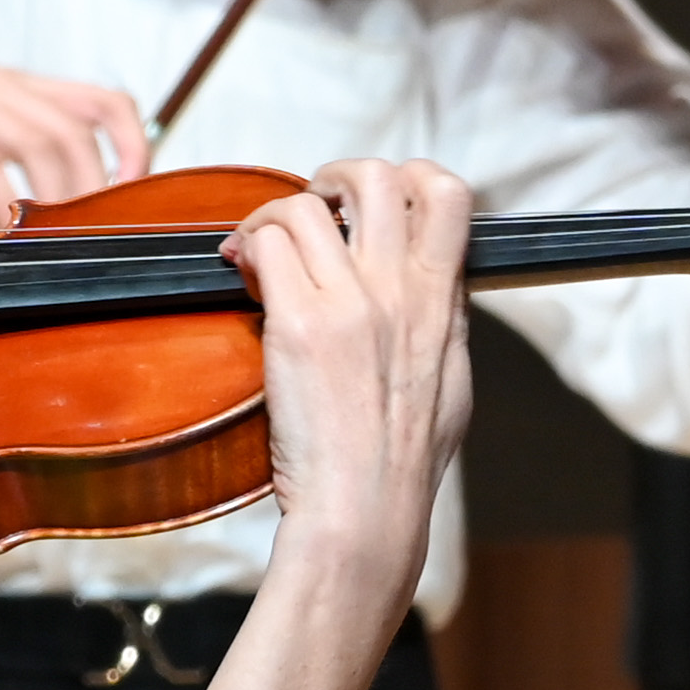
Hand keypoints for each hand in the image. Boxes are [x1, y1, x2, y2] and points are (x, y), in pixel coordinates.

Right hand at [0, 62, 152, 229]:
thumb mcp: (0, 201)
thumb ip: (49, 200)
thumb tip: (110, 228)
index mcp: (18, 92)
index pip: (103, 102)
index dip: (134, 146)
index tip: (138, 196)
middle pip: (73, 127)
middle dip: (93, 188)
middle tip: (93, 236)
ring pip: (34, 139)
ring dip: (54, 198)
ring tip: (52, 239)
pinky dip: (1, 200)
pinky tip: (2, 232)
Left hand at [237, 158, 472, 598]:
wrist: (365, 513)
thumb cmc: (400, 466)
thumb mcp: (451, 385)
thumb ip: (443, 326)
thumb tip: (438, 294)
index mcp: (442, 303)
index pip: (449, 195)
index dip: (410, 177)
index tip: (374, 204)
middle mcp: (401, 292)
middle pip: (379, 178)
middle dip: (338, 176)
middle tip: (314, 205)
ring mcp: (352, 305)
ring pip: (308, 205)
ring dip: (276, 214)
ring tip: (262, 244)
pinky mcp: (299, 326)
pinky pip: (268, 247)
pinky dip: (246, 246)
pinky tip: (238, 269)